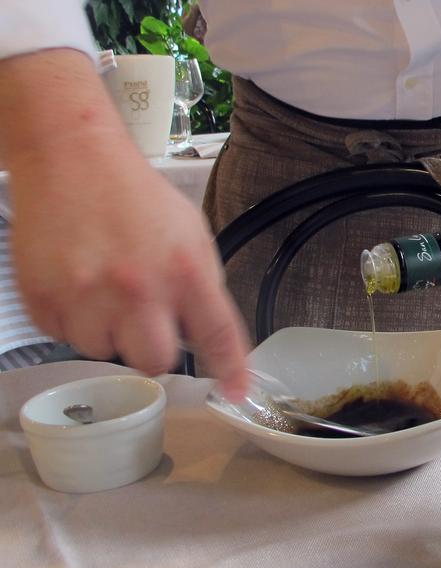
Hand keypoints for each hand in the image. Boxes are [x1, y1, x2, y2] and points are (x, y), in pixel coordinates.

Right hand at [11, 154, 249, 399]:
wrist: (72, 157)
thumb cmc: (135, 196)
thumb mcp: (191, 234)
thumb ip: (201, 286)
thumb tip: (205, 336)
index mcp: (184, 270)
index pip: (217, 334)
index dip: (230, 369)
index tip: (235, 392)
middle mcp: (138, 288)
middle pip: (155, 361)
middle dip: (153, 349)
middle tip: (145, 321)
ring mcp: (87, 295)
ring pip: (104, 351)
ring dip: (108, 331)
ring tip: (105, 288)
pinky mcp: (44, 298)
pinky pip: (64, 336)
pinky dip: (73, 318)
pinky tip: (78, 281)